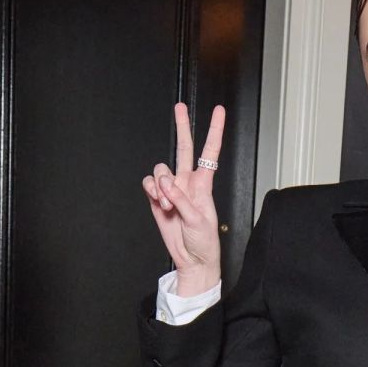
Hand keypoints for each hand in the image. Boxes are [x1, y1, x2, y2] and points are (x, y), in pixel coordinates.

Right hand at [142, 101, 225, 289]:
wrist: (192, 260)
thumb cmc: (204, 241)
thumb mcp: (198, 220)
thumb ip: (181, 199)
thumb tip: (166, 182)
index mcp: (204, 184)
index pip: (210, 152)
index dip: (214, 131)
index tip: (219, 111)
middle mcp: (188, 182)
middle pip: (184, 148)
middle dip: (182, 126)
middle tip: (180, 106)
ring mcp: (171, 189)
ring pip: (160, 169)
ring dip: (161, 185)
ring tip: (168, 204)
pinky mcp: (157, 199)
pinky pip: (149, 184)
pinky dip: (151, 190)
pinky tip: (158, 202)